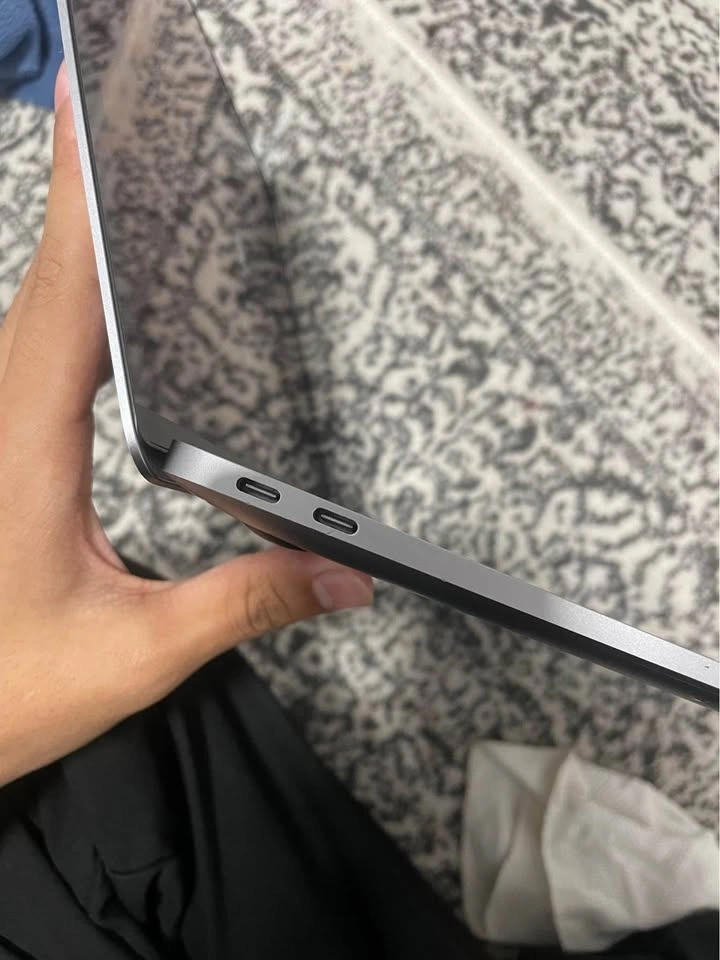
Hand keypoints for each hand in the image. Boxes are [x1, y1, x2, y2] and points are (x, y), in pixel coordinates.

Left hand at [0, 66, 372, 788]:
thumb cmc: (0, 691)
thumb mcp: (137, 651)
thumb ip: (245, 603)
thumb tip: (340, 577)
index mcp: (25, 450)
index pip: (61, 296)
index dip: (79, 201)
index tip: (89, 113)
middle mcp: (2, 425)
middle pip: (46, 281)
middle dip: (81, 192)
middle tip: (111, 112)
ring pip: (32, 311)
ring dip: (70, 242)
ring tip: (108, 176)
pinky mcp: (4, 451)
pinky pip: (34, 352)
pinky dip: (65, 300)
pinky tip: (92, 297)